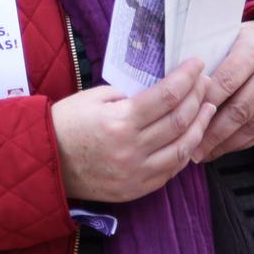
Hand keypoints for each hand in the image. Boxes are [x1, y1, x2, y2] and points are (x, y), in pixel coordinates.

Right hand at [50, 58, 215, 202]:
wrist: (45, 161)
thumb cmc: (65, 123)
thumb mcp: (94, 98)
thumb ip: (127, 96)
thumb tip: (157, 93)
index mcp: (120, 121)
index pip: (166, 96)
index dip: (186, 78)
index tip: (197, 64)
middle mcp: (132, 149)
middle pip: (179, 120)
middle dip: (197, 96)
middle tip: (206, 81)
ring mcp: (136, 173)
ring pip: (182, 148)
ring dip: (200, 126)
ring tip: (208, 108)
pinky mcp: (136, 189)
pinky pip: (170, 171)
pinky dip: (184, 151)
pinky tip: (190, 137)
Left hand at [194, 20, 253, 161]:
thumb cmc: (249, 44)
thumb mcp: (231, 39)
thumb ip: (211, 58)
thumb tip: (180, 85)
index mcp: (252, 52)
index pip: (226, 81)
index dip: (205, 102)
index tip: (185, 119)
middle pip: (240, 109)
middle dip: (213, 133)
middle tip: (192, 148)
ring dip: (227, 144)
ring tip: (205, 154)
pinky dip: (245, 143)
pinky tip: (226, 148)